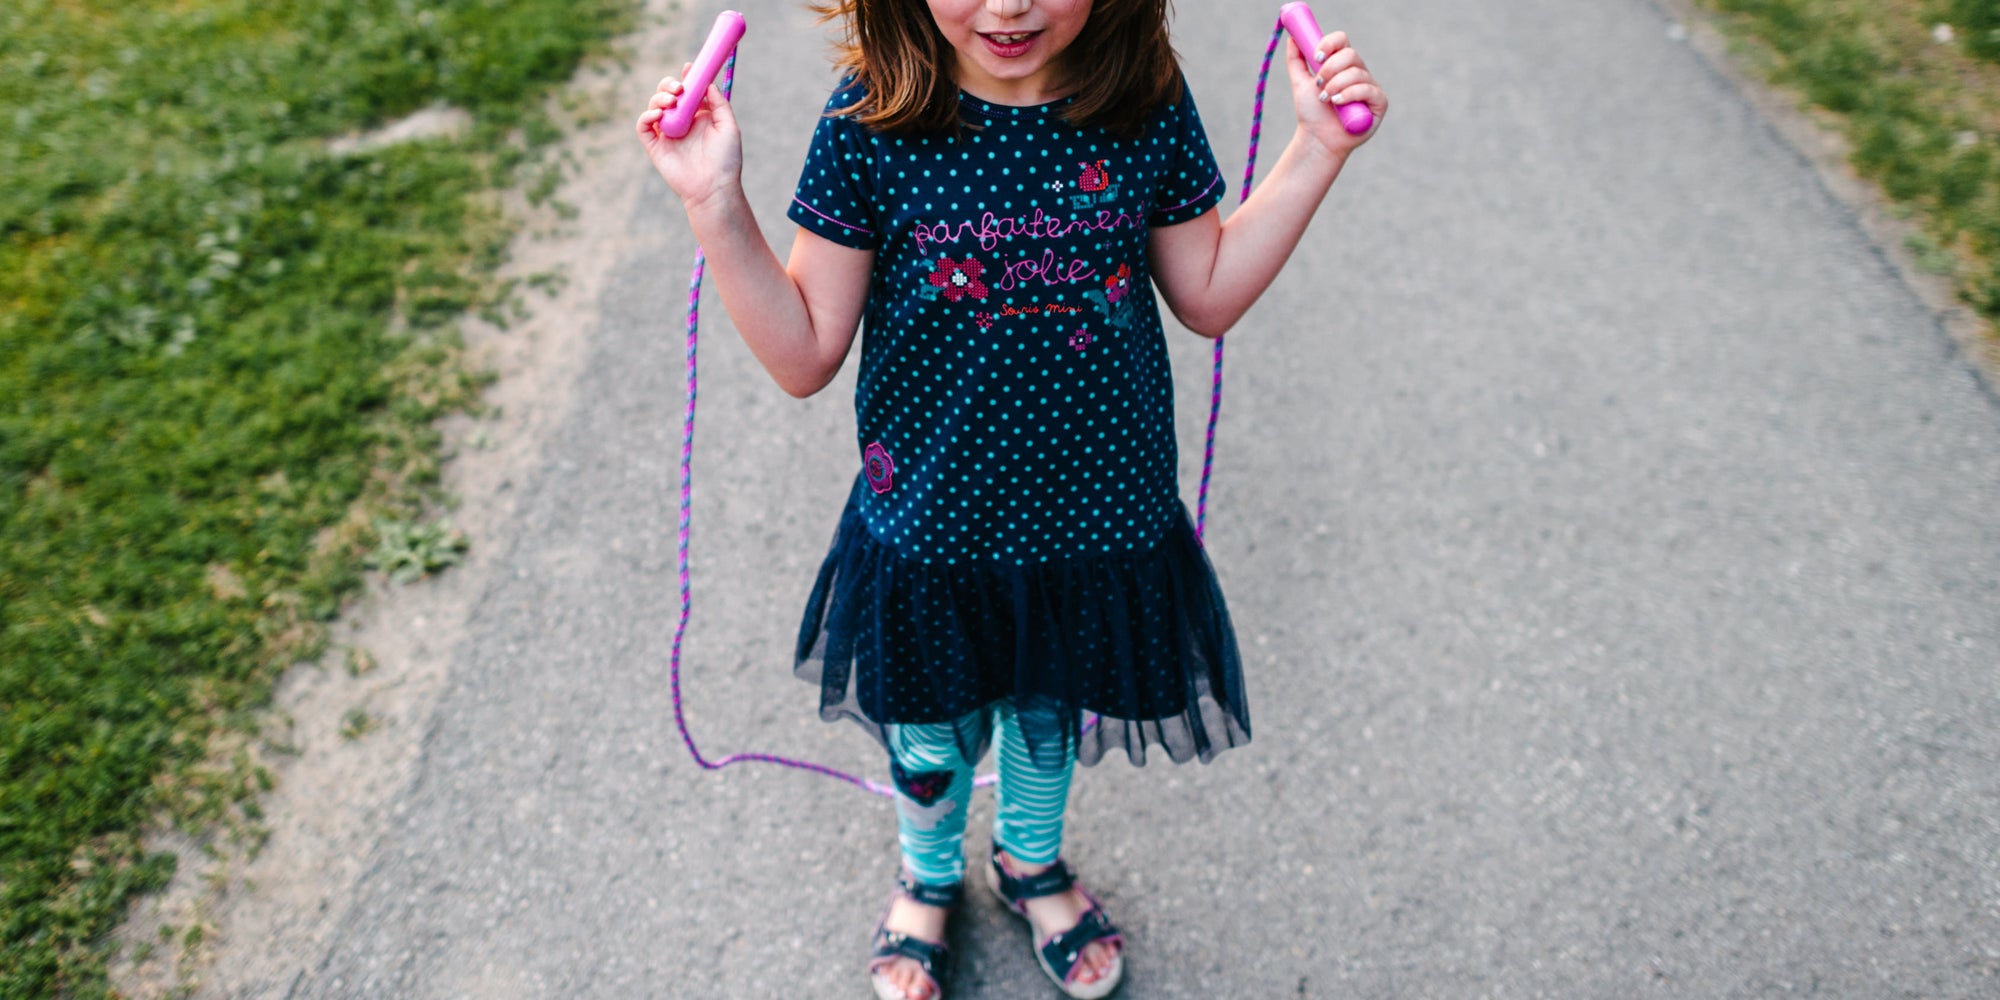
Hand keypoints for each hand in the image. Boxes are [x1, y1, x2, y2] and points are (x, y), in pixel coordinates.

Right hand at [635, 64, 743, 209]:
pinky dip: (646, 116)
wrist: (714, 188)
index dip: (686, 77)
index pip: (688, 91)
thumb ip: (719, 104)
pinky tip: (658, 115)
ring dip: (659, 98)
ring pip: (654, 106)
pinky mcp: (655, 147)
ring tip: (671, 102)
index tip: (689, 67)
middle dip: (669, 85)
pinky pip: (643, 127)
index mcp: (699, 116)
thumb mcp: (729, 127)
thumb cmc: (726, 160)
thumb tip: (708, 83)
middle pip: (667, 94)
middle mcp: (681, 122)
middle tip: (678, 88)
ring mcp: (667, 134)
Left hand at [1286, 31, 1385, 157]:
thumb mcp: (1300, 84)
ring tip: (1325, 100)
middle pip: (1350, 54)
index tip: (1316, 57)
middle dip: (1330, 69)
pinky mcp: (1379, 102)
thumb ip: (1296, 61)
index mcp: (1341, 64)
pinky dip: (1350, 95)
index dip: (1329, 44)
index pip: (1341, 41)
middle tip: (1318, 85)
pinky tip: (1338, 103)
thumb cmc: (1312, 113)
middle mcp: (1358, 72)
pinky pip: (1367, 89)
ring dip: (1336, 86)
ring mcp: (1370, 86)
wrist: (1318, 139)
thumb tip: (1293, 38)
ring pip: (1356, 73)